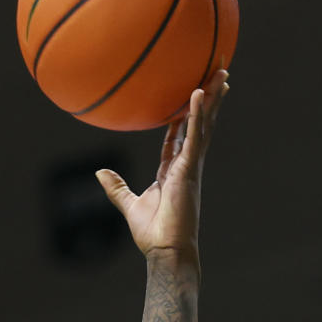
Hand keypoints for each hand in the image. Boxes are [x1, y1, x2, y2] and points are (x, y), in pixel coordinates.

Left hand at [96, 70, 228, 262]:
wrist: (166, 251)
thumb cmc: (152, 235)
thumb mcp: (129, 205)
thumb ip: (116, 188)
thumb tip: (99, 172)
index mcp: (172, 172)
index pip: (179, 138)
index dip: (183, 118)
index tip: (187, 98)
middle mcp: (186, 165)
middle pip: (200, 124)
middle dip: (209, 100)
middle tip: (218, 74)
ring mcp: (191, 166)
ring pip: (204, 124)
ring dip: (212, 97)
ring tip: (221, 71)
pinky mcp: (189, 169)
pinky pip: (195, 136)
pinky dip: (197, 114)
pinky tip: (199, 92)